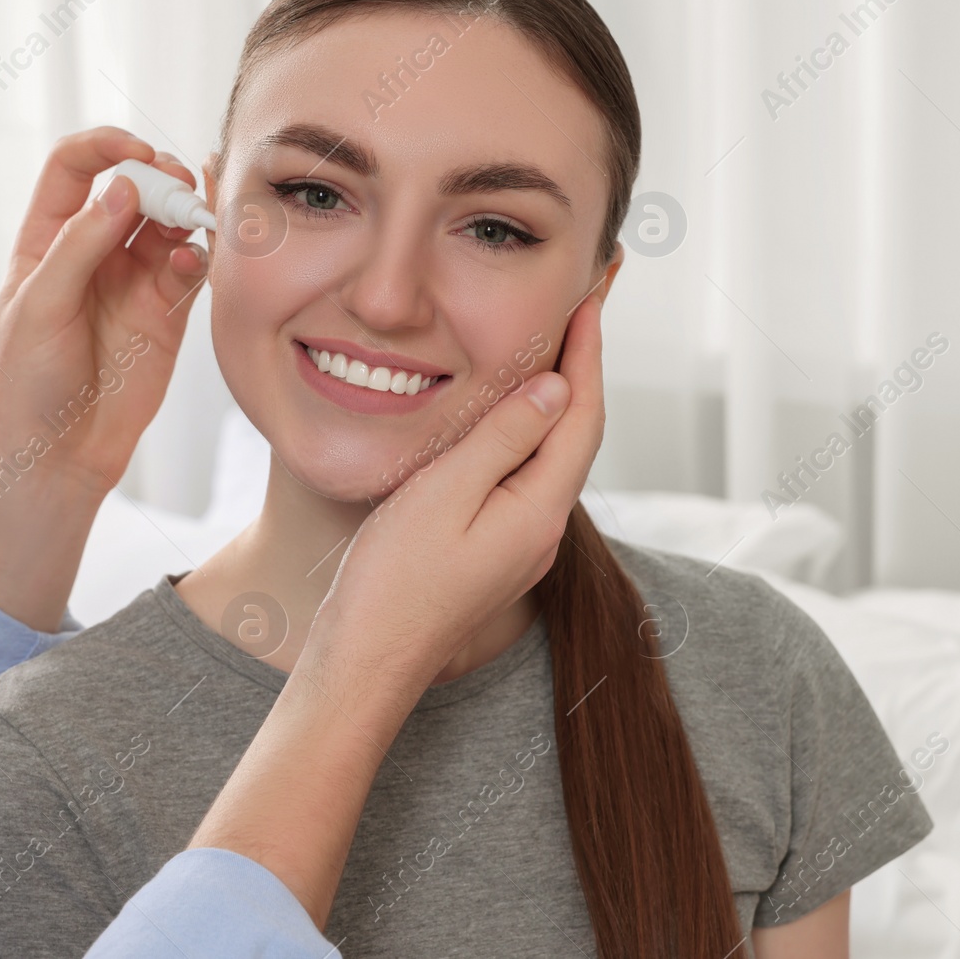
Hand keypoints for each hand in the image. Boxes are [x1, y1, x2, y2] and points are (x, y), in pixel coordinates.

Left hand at [0, 127, 210, 628]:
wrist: (56, 458)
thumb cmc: (26, 386)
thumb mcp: (38, 308)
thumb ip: (80, 245)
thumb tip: (122, 189)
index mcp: (47, 241)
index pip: (76, 168)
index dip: (107, 147)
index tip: (138, 153)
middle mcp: (94, 253)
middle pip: (133, 188)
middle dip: (159, 178)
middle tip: (177, 189)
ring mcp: (133, 283)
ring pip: (170, 224)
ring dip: (186, 213)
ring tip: (195, 220)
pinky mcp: (167, 315)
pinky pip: (192, 270)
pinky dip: (201, 257)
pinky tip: (195, 263)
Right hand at [185, 291, 605, 927]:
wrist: (366, 663)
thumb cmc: (394, 582)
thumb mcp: (445, 494)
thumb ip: (502, 438)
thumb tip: (555, 387)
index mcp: (539, 510)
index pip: (580, 414)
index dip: (589, 351)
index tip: (593, 295)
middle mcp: (542, 528)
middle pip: (576, 431)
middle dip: (582, 366)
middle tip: (583, 305)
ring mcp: (519, 543)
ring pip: (550, 454)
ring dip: (557, 396)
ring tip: (553, 343)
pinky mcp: (493, 551)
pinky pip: (524, 475)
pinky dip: (527, 430)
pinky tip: (508, 413)